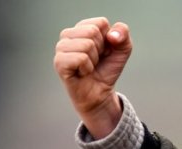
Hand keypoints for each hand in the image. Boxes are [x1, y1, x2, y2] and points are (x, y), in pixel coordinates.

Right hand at [54, 17, 132, 138]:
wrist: (100, 93)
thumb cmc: (107, 69)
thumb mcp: (122, 50)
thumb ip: (123, 35)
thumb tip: (112, 35)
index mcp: (82, 28)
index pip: (101, 23)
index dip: (109, 40)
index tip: (104, 51)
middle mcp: (68, 35)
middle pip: (92, 31)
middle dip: (101, 50)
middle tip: (95, 61)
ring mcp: (61, 48)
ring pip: (87, 44)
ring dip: (94, 60)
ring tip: (88, 67)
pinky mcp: (59, 62)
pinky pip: (81, 58)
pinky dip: (87, 68)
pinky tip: (82, 73)